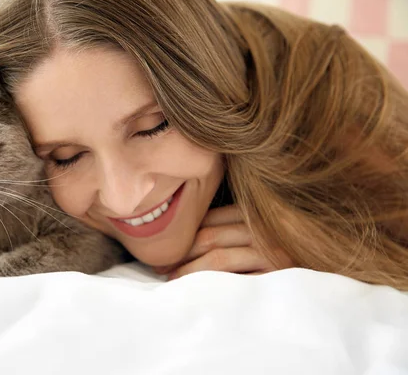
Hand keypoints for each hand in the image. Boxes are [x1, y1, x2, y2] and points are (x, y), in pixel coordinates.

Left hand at [154, 205, 293, 280]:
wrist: (341, 258)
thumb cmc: (298, 241)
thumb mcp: (270, 223)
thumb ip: (243, 219)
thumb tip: (202, 229)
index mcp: (259, 212)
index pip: (212, 219)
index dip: (186, 233)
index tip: (166, 244)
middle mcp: (264, 228)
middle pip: (210, 236)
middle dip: (182, 250)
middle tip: (161, 264)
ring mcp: (272, 251)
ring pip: (218, 257)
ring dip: (190, 268)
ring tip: (172, 278)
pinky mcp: (279, 274)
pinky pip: (237, 277)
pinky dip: (214, 282)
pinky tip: (199, 288)